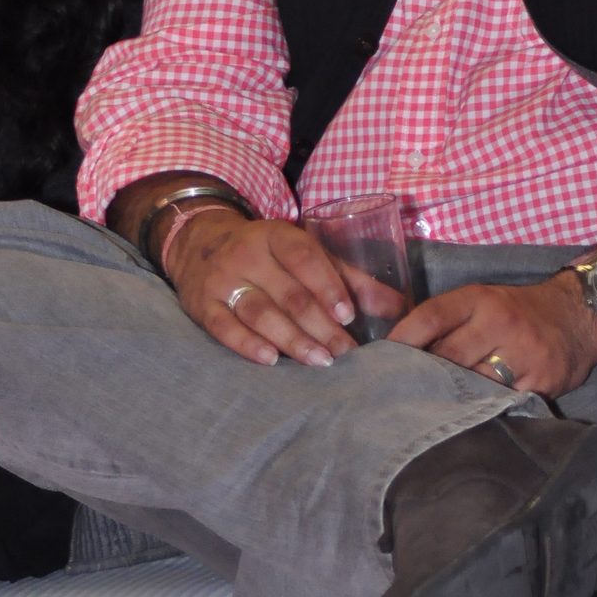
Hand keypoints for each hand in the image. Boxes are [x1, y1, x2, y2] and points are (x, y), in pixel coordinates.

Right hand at [166, 209, 358, 367]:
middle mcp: (247, 254)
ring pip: (260, 313)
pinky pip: (224, 328)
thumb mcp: (304, 253)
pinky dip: (247, 345)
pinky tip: (271, 360)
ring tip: (319, 361)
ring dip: (292, 339)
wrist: (199, 243)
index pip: (304, 258)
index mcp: (276, 235)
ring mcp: (222, 280)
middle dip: (319, 325)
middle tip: (344, 353)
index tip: (349, 315)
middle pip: (288, 294)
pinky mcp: (203, 305)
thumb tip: (397, 307)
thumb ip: (348, 279)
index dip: (328, 286)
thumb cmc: (267, 255)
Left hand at [389, 275, 596, 398]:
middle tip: (397, 396)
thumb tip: (398, 350)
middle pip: (448, 358)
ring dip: (450, 401)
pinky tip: (468, 420)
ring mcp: (524, 354)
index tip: (379, 361)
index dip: (402, 340)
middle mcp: (501, 324)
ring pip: (474, 386)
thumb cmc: (519, 312)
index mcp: (480, 300)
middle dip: (423, 377)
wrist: (580, 316)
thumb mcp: (483, 301)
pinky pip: (502, 404)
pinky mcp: (541, 382)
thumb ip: (446, 321)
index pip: (431, 317)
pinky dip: (483, 413)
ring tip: (428, 412)